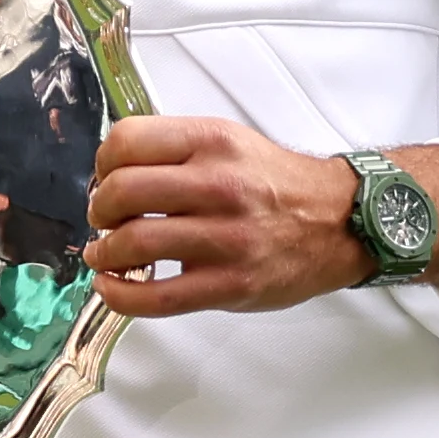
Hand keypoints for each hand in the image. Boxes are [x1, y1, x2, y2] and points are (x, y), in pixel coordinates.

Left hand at [85, 117, 369, 315]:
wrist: (339, 221)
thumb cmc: (277, 185)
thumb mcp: (230, 142)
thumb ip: (176, 151)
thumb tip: (112, 173)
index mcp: (213, 142)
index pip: (127, 141)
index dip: (103, 164)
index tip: (106, 180)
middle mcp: (219, 184)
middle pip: (121, 192)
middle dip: (99, 210)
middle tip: (104, 220)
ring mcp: (225, 237)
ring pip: (133, 242)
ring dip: (105, 252)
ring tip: (107, 254)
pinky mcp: (229, 284)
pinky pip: (155, 297)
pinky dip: (119, 295)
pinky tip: (112, 285)